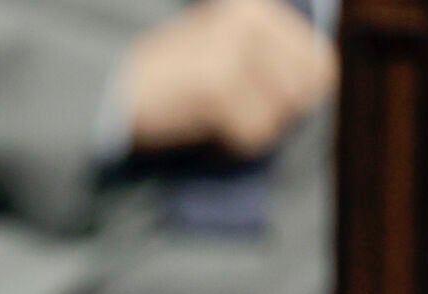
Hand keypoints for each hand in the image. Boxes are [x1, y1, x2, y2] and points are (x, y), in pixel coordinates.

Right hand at [125, 0, 337, 157]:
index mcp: (254, 8)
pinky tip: (204, 130)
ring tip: (217, 120)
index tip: (262, 102)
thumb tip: (315, 82)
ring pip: (283, 114)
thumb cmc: (163, 79)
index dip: (298, 95)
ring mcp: (233, 51)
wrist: (108, 93)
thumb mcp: (219, 47)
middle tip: (238, 115)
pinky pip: (253, 133)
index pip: (319, 62)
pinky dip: (232, 145)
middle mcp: (249, 21)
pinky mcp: (217, 84)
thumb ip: (265, 54)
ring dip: (253, 128)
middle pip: (309, 90)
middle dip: (279, 113)